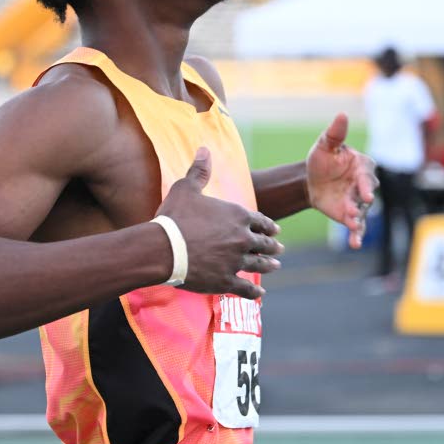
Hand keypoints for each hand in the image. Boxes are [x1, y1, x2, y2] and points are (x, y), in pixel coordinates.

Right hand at [156, 148, 283, 299]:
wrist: (164, 248)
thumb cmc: (175, 217)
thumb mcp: (186, 188)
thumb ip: (199, 170)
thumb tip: (205, 149)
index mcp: (238, 216)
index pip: (261, 221)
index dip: (269, 226)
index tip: (276, 229)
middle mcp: (243, 239)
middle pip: (264, 244)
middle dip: (272, 246)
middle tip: (279, 248)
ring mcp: (236, 262)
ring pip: (259, 265)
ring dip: (269, 266)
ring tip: (275, 267)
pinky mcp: (226, 281)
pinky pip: (246, 288)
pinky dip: (254, 292)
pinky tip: (260, 294)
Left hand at [306, 113, 377, 249]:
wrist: (310, 180)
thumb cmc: (322, 159)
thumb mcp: (324, 145)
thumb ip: (334, 134)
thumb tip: (342, 115)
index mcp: (362, 166)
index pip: (367, 175)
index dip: (365, 185)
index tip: (365, 194)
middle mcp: (365, 185)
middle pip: (367, 195)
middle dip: (362, 203)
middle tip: (356, 209)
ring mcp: (359, 202)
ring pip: (363, 212)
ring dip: (359, 220)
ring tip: (353, 226)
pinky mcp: (351, 216)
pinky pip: (357, 226)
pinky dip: (357, 235)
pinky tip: (355, 244)